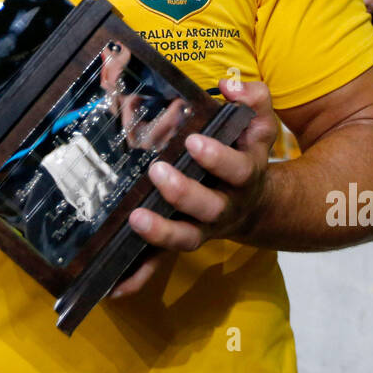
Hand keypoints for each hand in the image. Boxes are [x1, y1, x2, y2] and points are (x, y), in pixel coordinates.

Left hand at [110, 77, 277, 298]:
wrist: (258, 204)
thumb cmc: (246, 153)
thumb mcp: (259, 124)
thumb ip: (252, 99)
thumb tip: (230, 86)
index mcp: (244, 176)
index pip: (236, 167)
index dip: (217, 157)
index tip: (194, 141)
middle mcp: (224, 207)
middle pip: (208, 207)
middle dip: (184, 192)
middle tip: (157, 171)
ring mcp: (201, 229)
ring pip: (185, 238)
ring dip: (161, 233)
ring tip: (136, 220)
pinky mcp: (179, 242)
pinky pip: (159, 264)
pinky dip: (138, 277)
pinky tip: (114, 286)